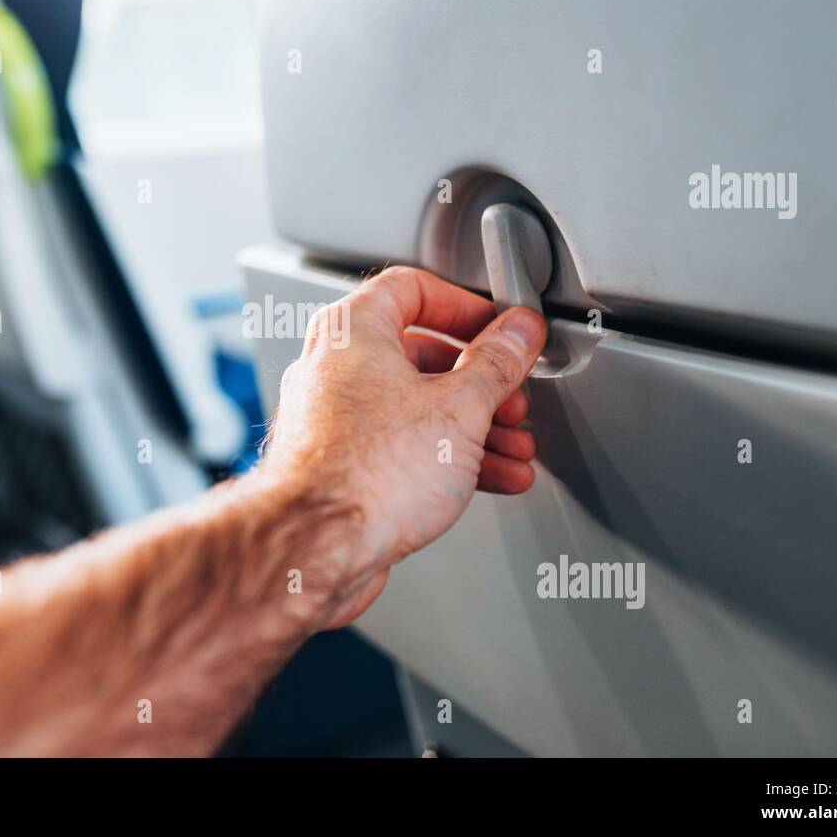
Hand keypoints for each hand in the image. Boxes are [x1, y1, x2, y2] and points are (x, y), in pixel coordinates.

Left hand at [260, 266, 547, 628]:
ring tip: (513, 446)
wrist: (317, 547)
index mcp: (353, 332)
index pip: (411, 288)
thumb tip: (519, 332)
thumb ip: (498, 362)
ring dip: (472, 426)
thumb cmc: (365, 474)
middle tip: (511, 397)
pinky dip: (445, 456)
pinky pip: (400, 447)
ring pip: (414, 407)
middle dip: (478, 382)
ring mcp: (332, 419)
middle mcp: (333, 369)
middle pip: (419, 355)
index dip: (464, 306)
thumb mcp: (461, 406)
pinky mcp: (338, 466)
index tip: (499, 328)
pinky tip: (490, 477)